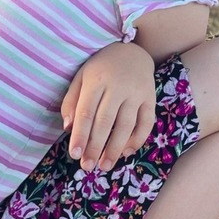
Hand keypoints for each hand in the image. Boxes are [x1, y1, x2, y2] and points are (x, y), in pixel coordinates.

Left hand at [61, 41, 155, 171]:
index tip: (75, 154)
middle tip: (88, 166)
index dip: (80, 135)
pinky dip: (137, 140)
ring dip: (115, 148)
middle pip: (105, 121)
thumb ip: (71, 101)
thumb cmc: (101, 68)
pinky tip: (126, 152)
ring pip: (126, 125)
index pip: (86, 112)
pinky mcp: (150, 98)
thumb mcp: (81, 77)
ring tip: (105, 165)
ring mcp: (137, 92)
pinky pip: (146, 123)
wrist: (132, 51)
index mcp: (97, 80)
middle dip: (96, 147)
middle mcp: (118, 86)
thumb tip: (68, 128)